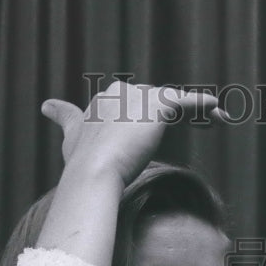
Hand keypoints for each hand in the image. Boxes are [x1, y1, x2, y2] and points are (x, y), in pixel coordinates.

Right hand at [42, 81, 219, 186]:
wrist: (92, 173)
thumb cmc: (80, 164)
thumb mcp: (72, 137)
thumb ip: (65, 118)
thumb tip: (46, 105)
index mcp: (104, 99)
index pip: (135, 106)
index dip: (150, 120)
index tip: (159, 132)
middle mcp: (121, 92)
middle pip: (156, 101)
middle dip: (175, 114)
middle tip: (197, 124)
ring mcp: (139, 97)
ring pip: (174, 103)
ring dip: (196, 111)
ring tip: (215, 120)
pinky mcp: (157, 106)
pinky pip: (187, 103)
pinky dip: (202, 105)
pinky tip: (219, 109)